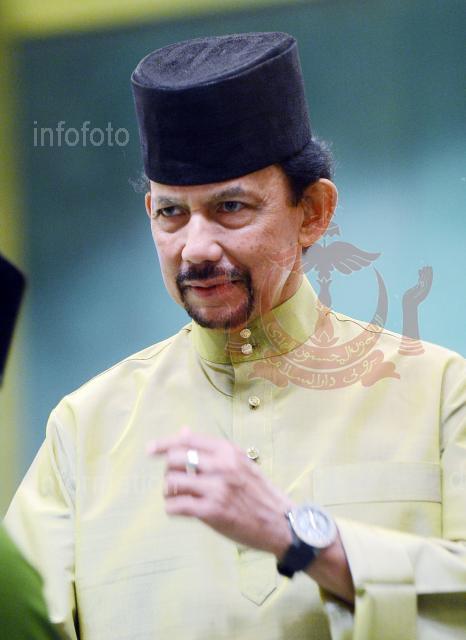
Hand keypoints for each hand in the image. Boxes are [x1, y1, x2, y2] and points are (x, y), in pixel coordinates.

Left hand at [147, 427, 293, 557]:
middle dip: (169, 470)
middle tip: (174, 480)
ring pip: (172, 482)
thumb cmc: (258, 492)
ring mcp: (216, 488)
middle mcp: (221, 465)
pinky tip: (179, 509)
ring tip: (177, 496)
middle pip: (175, 459)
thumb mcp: (239, 462)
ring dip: (169, 491)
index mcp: (227, 450)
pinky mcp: (211, 511)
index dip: (164, 443)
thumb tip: (182, 430)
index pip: (187, 440)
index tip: (150, 450)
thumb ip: (210, 449)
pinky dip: (172, 507)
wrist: (279, 522)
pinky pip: (176, 506)